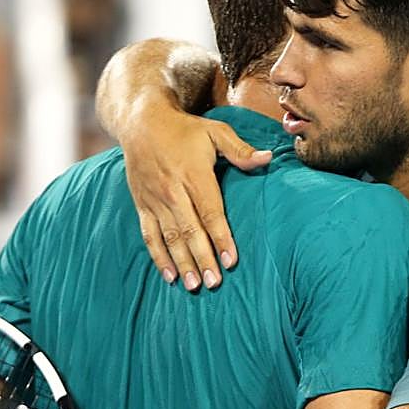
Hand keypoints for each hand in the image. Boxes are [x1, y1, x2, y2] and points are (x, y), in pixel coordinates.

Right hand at [121, 100, 270, 290]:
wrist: (141, 123)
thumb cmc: (185, 130)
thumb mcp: (215, 132)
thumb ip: (240, 150)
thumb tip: (268, 158)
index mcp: (193, 174)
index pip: (210, 212)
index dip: (221, 237)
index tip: (232, 260)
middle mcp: (172, 190)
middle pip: (189, 230)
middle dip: (202, 258)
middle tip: (214, 283)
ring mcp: (155, 200)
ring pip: (169, 237)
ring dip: (182, 263)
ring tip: (194, 285)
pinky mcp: (142, 206)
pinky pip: (149, 236)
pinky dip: (158, 257)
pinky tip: (170, 275)